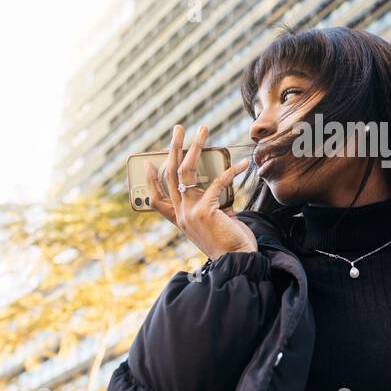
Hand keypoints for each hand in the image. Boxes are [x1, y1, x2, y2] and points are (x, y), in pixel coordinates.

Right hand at [145, 123, 258, 260]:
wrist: (237, 261)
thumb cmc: (230, 242)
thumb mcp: (214, 220)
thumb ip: (210, 203)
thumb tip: (217, 181)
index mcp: (180, 219)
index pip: (157, 199)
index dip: (150, 181)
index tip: (148, 164)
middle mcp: (181, 214)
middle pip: (171, 175)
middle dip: (174, 148)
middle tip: (178, 129)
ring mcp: (190, 212)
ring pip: (187, 171)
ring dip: (195, 147)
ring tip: (202, 130)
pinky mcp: (204, 210)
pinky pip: (217, 182)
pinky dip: (231, 171)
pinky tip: (242, 164)